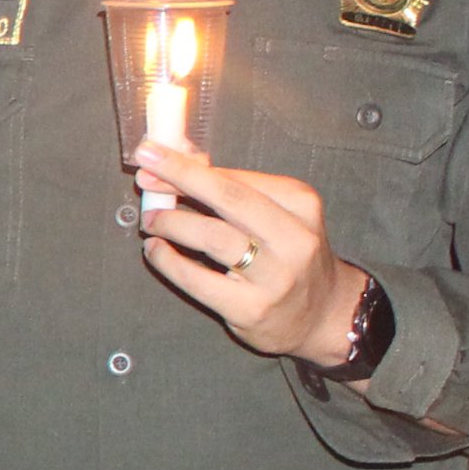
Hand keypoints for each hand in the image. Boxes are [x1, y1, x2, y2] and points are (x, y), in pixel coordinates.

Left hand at [134, 146, 364, 361]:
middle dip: (180, 180)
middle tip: (144, 172)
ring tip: (151, 219)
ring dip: (173, 223)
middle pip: (228, 199)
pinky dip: (170, 262)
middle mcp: (294, 239)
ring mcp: (275, 277)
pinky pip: (199, 281)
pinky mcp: (253, 309)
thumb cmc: (291, 256)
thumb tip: (185, 160)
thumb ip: (235, 189)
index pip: (237, 179)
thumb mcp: (279, 214)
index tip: (155, 155)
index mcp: (301, 204)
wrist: (324, 314)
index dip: (190, 167)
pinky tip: (156, 251)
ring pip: (213, 238)